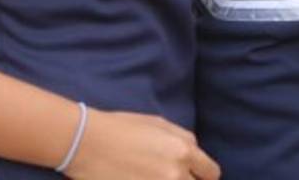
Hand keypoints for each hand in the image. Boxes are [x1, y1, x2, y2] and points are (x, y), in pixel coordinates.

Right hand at [66, 110, 219, 179]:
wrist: (87, 143)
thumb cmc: (121, 128)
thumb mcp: (159, 123)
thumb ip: (183, 140)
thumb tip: (195, 155)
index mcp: (184, 151)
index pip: (211, 173)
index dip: (204, 176)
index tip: (195, 177)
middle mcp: (175, 174)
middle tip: (170, 177)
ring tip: (155, 179)